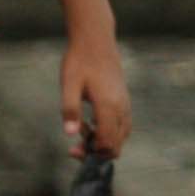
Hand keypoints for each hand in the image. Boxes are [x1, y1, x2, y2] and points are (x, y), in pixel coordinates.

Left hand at [64, 35, 132, 156]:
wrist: (96, 42)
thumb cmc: (80, 62)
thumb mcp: (68, 85)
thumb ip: (69, 110)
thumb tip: (70, 134)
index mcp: (109, 106)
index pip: (107, 142)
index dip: (91, 153)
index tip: (72, 151)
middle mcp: (122, 109)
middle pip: (116, 144)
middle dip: (96, 152)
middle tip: (74, 147)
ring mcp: (126, 105)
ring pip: (121, 136)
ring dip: (102, 142)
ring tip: (81, 129)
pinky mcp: (124, 101)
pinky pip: (122, 126)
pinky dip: (108, 132)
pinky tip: (90, 123)